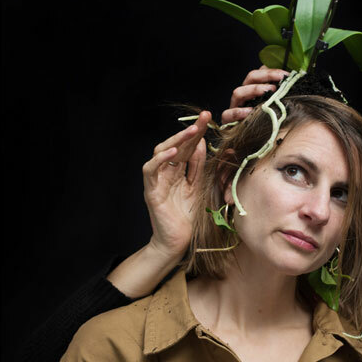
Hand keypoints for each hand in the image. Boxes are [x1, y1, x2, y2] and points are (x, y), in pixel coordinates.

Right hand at [142, 111, 210, 260]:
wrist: (178, 242)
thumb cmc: (187, 217)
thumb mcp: (199, 187)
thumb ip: (199, 166)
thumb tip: (202, 142)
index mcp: (178, 171)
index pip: (187, 146)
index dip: (197, 132)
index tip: (210, 118)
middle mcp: (165, 172)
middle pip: (175, 145)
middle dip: (190, 131)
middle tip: (204, 118)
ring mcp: (157, 181)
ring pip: (160, 152)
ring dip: (177, 140)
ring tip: (192, 131)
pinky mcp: (151, 191)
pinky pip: (151, 170)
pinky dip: (161, 159)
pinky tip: (174, 152)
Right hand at [220, 65, 288, 124]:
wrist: (255, 145)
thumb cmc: (268, 126)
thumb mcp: (278, 110)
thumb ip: (282, 97)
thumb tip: (293, 83)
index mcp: (256, 90)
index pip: (261, 73)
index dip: (272, 71)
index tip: (286, 75)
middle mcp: (245, 96)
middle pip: (250, 78)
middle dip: (266, 76)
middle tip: (280, 79)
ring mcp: (235, 107)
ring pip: (238, 92)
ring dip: (254, 90)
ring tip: (268, 92)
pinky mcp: (228, 121)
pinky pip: (228, 114)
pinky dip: (238, 112)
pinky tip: (250, 112)